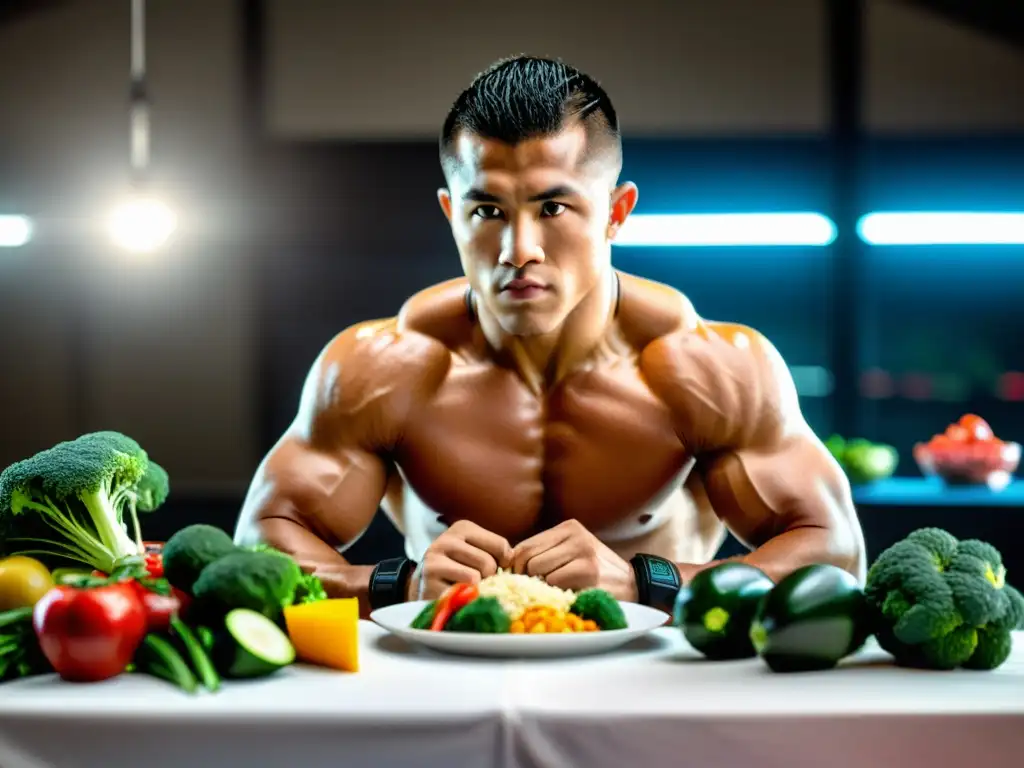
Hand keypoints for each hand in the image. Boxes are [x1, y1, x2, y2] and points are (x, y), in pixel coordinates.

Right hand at [409, 520, 512, 600]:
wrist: (422, 588)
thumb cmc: (458, 570)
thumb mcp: (476, 553)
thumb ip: (498, 551)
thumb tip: (512, 559)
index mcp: (462, 528)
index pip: (500, 545)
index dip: (502, 563)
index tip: (491, 569)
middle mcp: (446, 540)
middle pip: (488, 563)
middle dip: (487, 578)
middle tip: (473, 582)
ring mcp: (434, 560)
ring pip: (475, 577)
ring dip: (474, 589)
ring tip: (462, 587)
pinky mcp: (428, 582)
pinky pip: (460, 593)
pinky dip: (462, 599)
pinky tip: (453, 596)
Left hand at [510, 519, 637, 601]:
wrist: (632, 584)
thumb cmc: (595, 570)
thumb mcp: (572, 551)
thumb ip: (545, 552)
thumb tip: (508, 564)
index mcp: (569, 527)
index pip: (525, 545)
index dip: (515, 566)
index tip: (518, 580)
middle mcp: (576, 536)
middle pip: (528, 558)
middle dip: (526, 577)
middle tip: (535, 589)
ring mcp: (583, 553)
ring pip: (539, 571)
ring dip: (543, 586)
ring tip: (556, 590)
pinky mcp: (590, 572)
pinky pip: (555, 584)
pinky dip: (556, 593)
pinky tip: (568, 594)